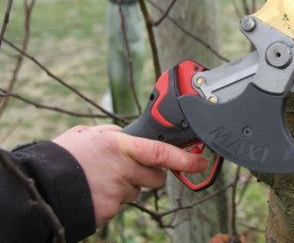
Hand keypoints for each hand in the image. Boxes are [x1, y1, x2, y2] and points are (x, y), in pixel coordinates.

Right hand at [53, 124, 208, 225]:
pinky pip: (120, 205)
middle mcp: (124, 170)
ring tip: (100, 178)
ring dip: (126, 186)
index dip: (185, 159)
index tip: (201, 162)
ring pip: (136, 192)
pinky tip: (94, 191)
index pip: (163, 153)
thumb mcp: (91, 134)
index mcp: (122, 147)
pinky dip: (111, 199)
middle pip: (156, 178)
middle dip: (149, 175)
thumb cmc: (64, 156)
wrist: (40, 184)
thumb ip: (116, 135)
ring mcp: (117, 193)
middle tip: (128, 168)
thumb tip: (131, 137)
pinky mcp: (109, 211)